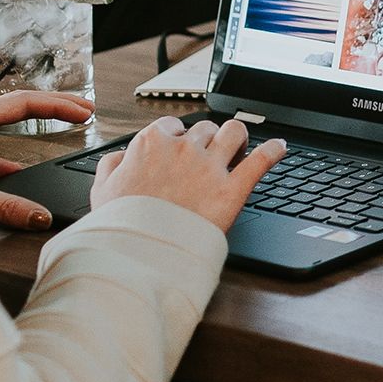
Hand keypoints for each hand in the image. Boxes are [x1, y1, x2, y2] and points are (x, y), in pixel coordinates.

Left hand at [0, 90, 93, 229]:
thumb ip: (5, 207)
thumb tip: (40, 216)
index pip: (25, 102)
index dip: (59, 106)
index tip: (84, 113)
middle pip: (19, 105)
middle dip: (55, 105)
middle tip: (84, 109)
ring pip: (5, 122)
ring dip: (35, 125)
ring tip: (60, 128)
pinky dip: (8, 154)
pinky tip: (15, 171)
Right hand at [90, 115, 284, 231]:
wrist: (139, 254)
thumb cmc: (121, 225)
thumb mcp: (101, 190)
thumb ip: (111, 165)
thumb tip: (122, 157)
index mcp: (152, 143)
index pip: (173, 127)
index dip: (179, 138)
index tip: (181, 149)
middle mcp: (183, 149)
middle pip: (205, 129)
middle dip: (208, 141)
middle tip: (209, 157)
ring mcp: (210, 167)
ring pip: (234, 132)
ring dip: (238, 138)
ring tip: (239, 148)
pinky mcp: (232, 190)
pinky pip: (261, 160)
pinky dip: (273, 151)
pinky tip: (280, 148)